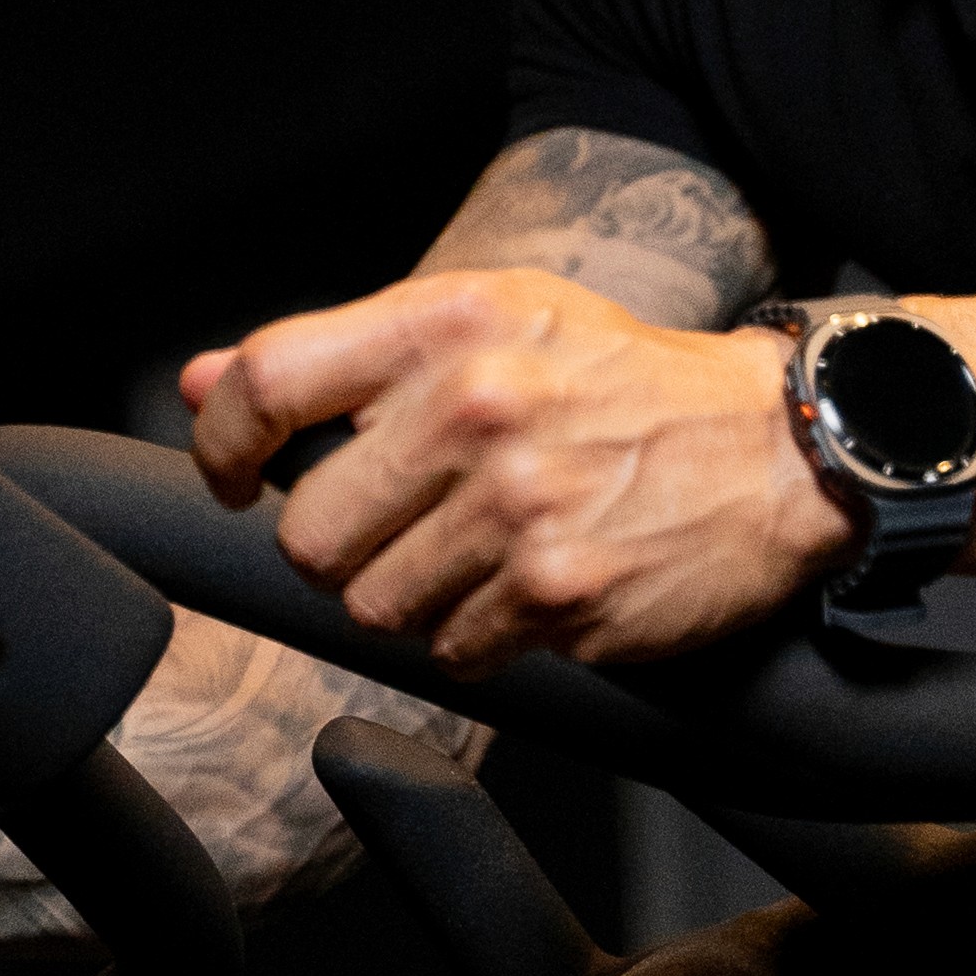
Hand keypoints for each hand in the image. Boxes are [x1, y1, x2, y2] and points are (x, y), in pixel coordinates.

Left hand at [180, 271, 842, 667]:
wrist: (777, 448)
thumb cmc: (619, 382)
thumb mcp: (489, 323)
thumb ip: (341, 356)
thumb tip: (198, 385)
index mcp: (449, 322)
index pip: (269, 381)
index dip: (224, 445)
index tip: (238, 476)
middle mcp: (478, 406)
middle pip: (309, 529)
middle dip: (340, 546)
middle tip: (402, 526)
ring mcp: (519, 507)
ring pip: (372, 605)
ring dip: (411, 598)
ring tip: (477, 554)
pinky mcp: (560, 594)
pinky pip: (451, 653)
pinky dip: (477, 637)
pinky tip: (527, 588)